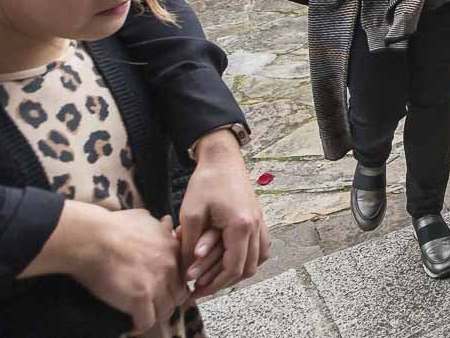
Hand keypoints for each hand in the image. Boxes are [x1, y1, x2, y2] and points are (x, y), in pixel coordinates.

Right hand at [68, 204, 187, 332]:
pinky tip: (132, 326)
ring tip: (144, 316)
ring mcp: (157, 284)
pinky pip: (147, 321)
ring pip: (166, 309)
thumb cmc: (113, 226)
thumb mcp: (144, 218)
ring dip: (156, 314)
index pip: (185, 272)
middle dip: (169, 300)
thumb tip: (164, 222)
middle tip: (156, 304)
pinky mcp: (140, 299)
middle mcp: (170, 267)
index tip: (166, 287)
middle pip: (179, 294)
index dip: (176, 282)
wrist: (94, 238)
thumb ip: (158, 225)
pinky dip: (139, 326)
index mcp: (172, 248)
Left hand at [178, 130, 267, 297]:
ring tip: (216, 277)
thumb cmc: (206, 183)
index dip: (214, 284)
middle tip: (201, 288)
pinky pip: (261, 247)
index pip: (233, 267)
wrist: (222, 159)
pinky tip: (232, 260)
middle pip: (247, 268)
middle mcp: (255, 226)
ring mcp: (260, 222)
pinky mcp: (258, 218)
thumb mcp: (191, 214)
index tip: (195, 290)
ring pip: (257, 260)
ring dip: (238, 272)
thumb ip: (191, 245)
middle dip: (224, 282)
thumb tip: (188, 271)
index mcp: (241, 226)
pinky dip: (249, 259)